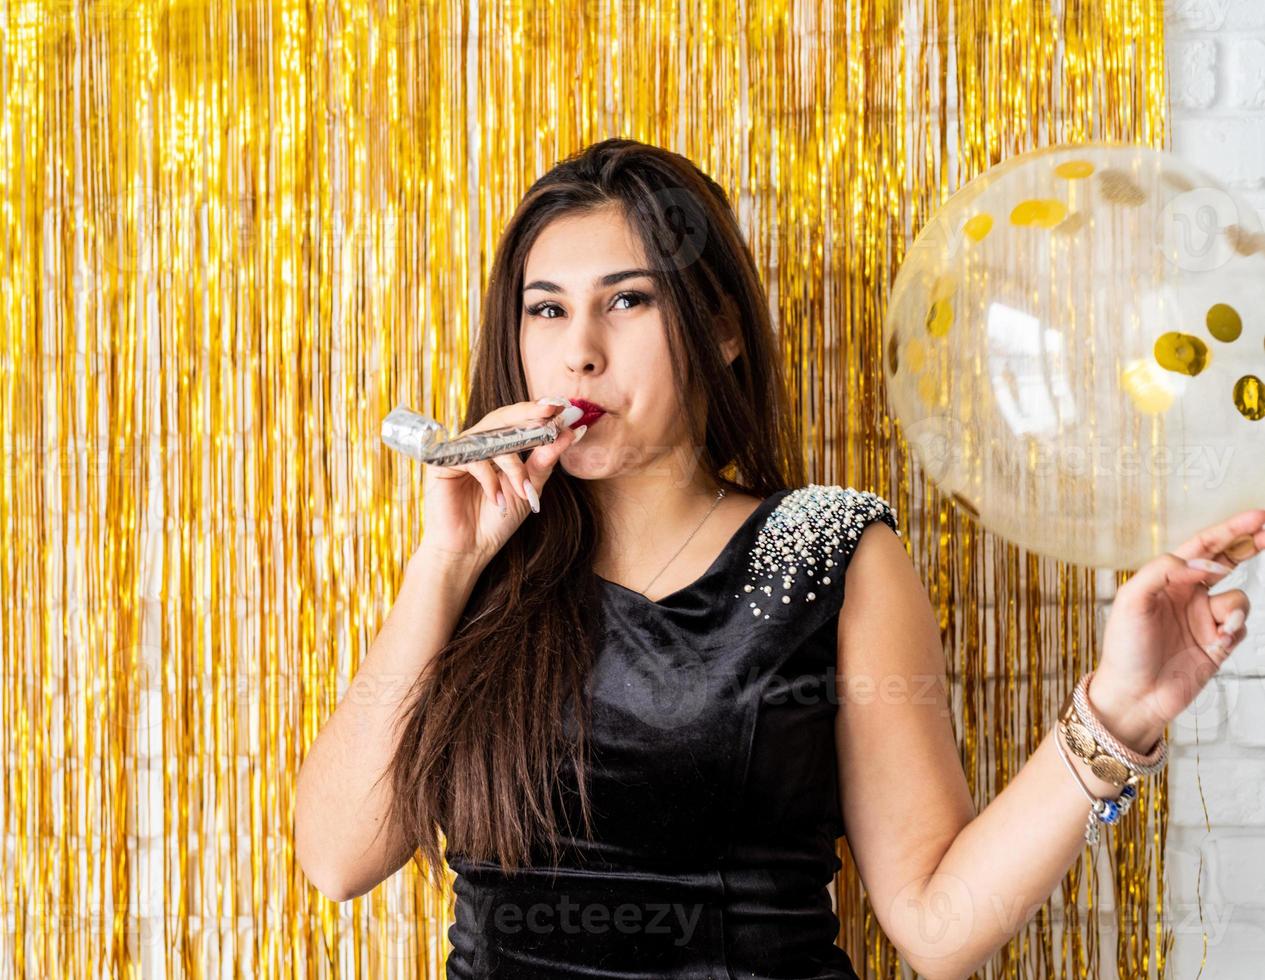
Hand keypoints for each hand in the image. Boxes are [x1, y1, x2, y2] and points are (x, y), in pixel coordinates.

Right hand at [414, 397, 585, 567]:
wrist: (470, 550)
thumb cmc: (497, 521)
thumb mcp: (529, 488)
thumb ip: (545, 460)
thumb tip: (570, 433)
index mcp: (498, 446)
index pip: (518, 421)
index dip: (538, 412)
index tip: (564, 407)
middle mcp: (479, 444)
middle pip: (502, 418)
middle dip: (528, 414)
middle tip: (550, 412)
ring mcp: (461, 451)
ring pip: (491, 440)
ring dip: (513, 465)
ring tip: (523, 491)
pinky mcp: (442, 463)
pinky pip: (473, 460)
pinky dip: (489, 480)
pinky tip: (496, 500)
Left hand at [1090, 509, 1264, 751]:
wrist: (1134, 696)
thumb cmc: (1125, 648)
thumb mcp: (1132, 599)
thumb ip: (1164, 571)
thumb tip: (1204, 563)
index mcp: (1165, 580)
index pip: (1202, 548)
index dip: (1229, 530)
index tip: (1257, 517)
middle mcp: (1186, 595)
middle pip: (1227, 561)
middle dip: (1249, 544)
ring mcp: (1204, 619)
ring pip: (1237, 599)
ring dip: (1234, 608)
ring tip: (1221, 627)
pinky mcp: (1218, 643)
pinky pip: (1240, 626)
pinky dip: (1234, 630)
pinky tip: (1218, 643)